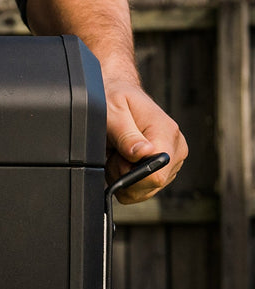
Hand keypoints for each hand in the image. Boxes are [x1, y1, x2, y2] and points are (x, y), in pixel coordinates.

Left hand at [104, 79, 187, 203]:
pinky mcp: (163, 171)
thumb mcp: (113, 112)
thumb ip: (126, 135)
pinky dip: (125, 180)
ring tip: (118, 153)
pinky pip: (140, 191)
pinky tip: (122, 161)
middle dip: (123, 176)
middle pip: (149, 186)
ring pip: (142, 191)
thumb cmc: (116, 100)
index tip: (118, 158)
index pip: (156, 175)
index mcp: (167, 133)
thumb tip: (143, 153)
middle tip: (115, 152)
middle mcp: (175, 149)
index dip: (129, 175)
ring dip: (122, 177)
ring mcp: (171, 162)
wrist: (120, 97)